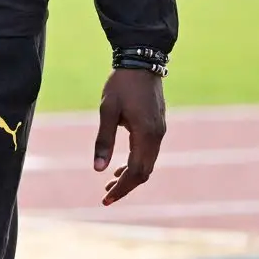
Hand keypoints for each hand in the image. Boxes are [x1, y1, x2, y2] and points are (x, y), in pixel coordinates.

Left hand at [92, 67, 165, 205]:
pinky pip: (150, 152)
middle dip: (126, 186)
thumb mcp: (108, 111)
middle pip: (144, 171)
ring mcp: (159, 130)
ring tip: (111, 182)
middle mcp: (156, 135)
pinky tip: (122, 164)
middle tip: (106, 194)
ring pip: (148, 162)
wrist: (142, 60)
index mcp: (145, 134)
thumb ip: (104, 140)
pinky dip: (137, 162)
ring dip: (131, 175)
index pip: (135, 172)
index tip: (106, 199)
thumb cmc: (122, 84)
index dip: (122, 189)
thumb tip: (98, 169)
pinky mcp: (158, 124)